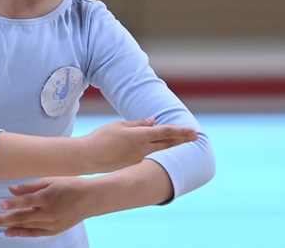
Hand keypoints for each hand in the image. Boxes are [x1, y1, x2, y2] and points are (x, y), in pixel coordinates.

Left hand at [0, 177, 93, 236]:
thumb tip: (11, 189)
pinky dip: (22, 233)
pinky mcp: (55, 230)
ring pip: (27, 226)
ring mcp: (52, 223)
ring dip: (10, 226)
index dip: (14, 203)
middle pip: (23, 217)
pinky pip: (35, 233)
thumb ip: (31, 186)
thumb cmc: (70, 184)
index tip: (1, 204)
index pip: (27, 201)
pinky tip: (10, 232)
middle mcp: (50, 212)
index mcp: (49, 197)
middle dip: (4, 219)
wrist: (91, 199)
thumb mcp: (52, 180)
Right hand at [82, 117, 196, 173]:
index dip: (181, 131)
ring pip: (156, 148)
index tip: (193, 131)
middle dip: (182, 139)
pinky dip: (150, 148)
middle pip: (167, 143)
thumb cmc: (102, 138)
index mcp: (141, 136)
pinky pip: (145, 153)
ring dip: (167, 143)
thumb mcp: (120, 125)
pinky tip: (146, 144)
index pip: (166, 132)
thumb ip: (138, 124)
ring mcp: (139, 158)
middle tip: (195, 136)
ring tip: (177, 139)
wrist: (88, 157)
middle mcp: (143, 148)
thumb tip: (153, 121)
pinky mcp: (132, 163)